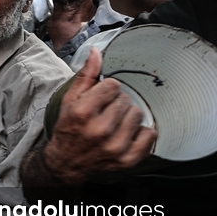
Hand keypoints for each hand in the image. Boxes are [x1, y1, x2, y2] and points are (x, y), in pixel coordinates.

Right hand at [42, 47, 156, 185]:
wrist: (66, 163)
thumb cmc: (68, 129)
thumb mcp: (70, 100)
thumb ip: (86, 75)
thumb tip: (96, 51)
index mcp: (83, 113)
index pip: (112, 85)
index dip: (106, 90)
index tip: (99, 99)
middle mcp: (100, 130)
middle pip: (125, 99)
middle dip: (116, 103)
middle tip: (105, 114)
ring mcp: (115, 147)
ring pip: (137, 114)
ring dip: (128, 117)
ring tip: (115, 124)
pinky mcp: (128, 160)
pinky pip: (150, 134)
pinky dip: (142, 133)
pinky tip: (128, 134)